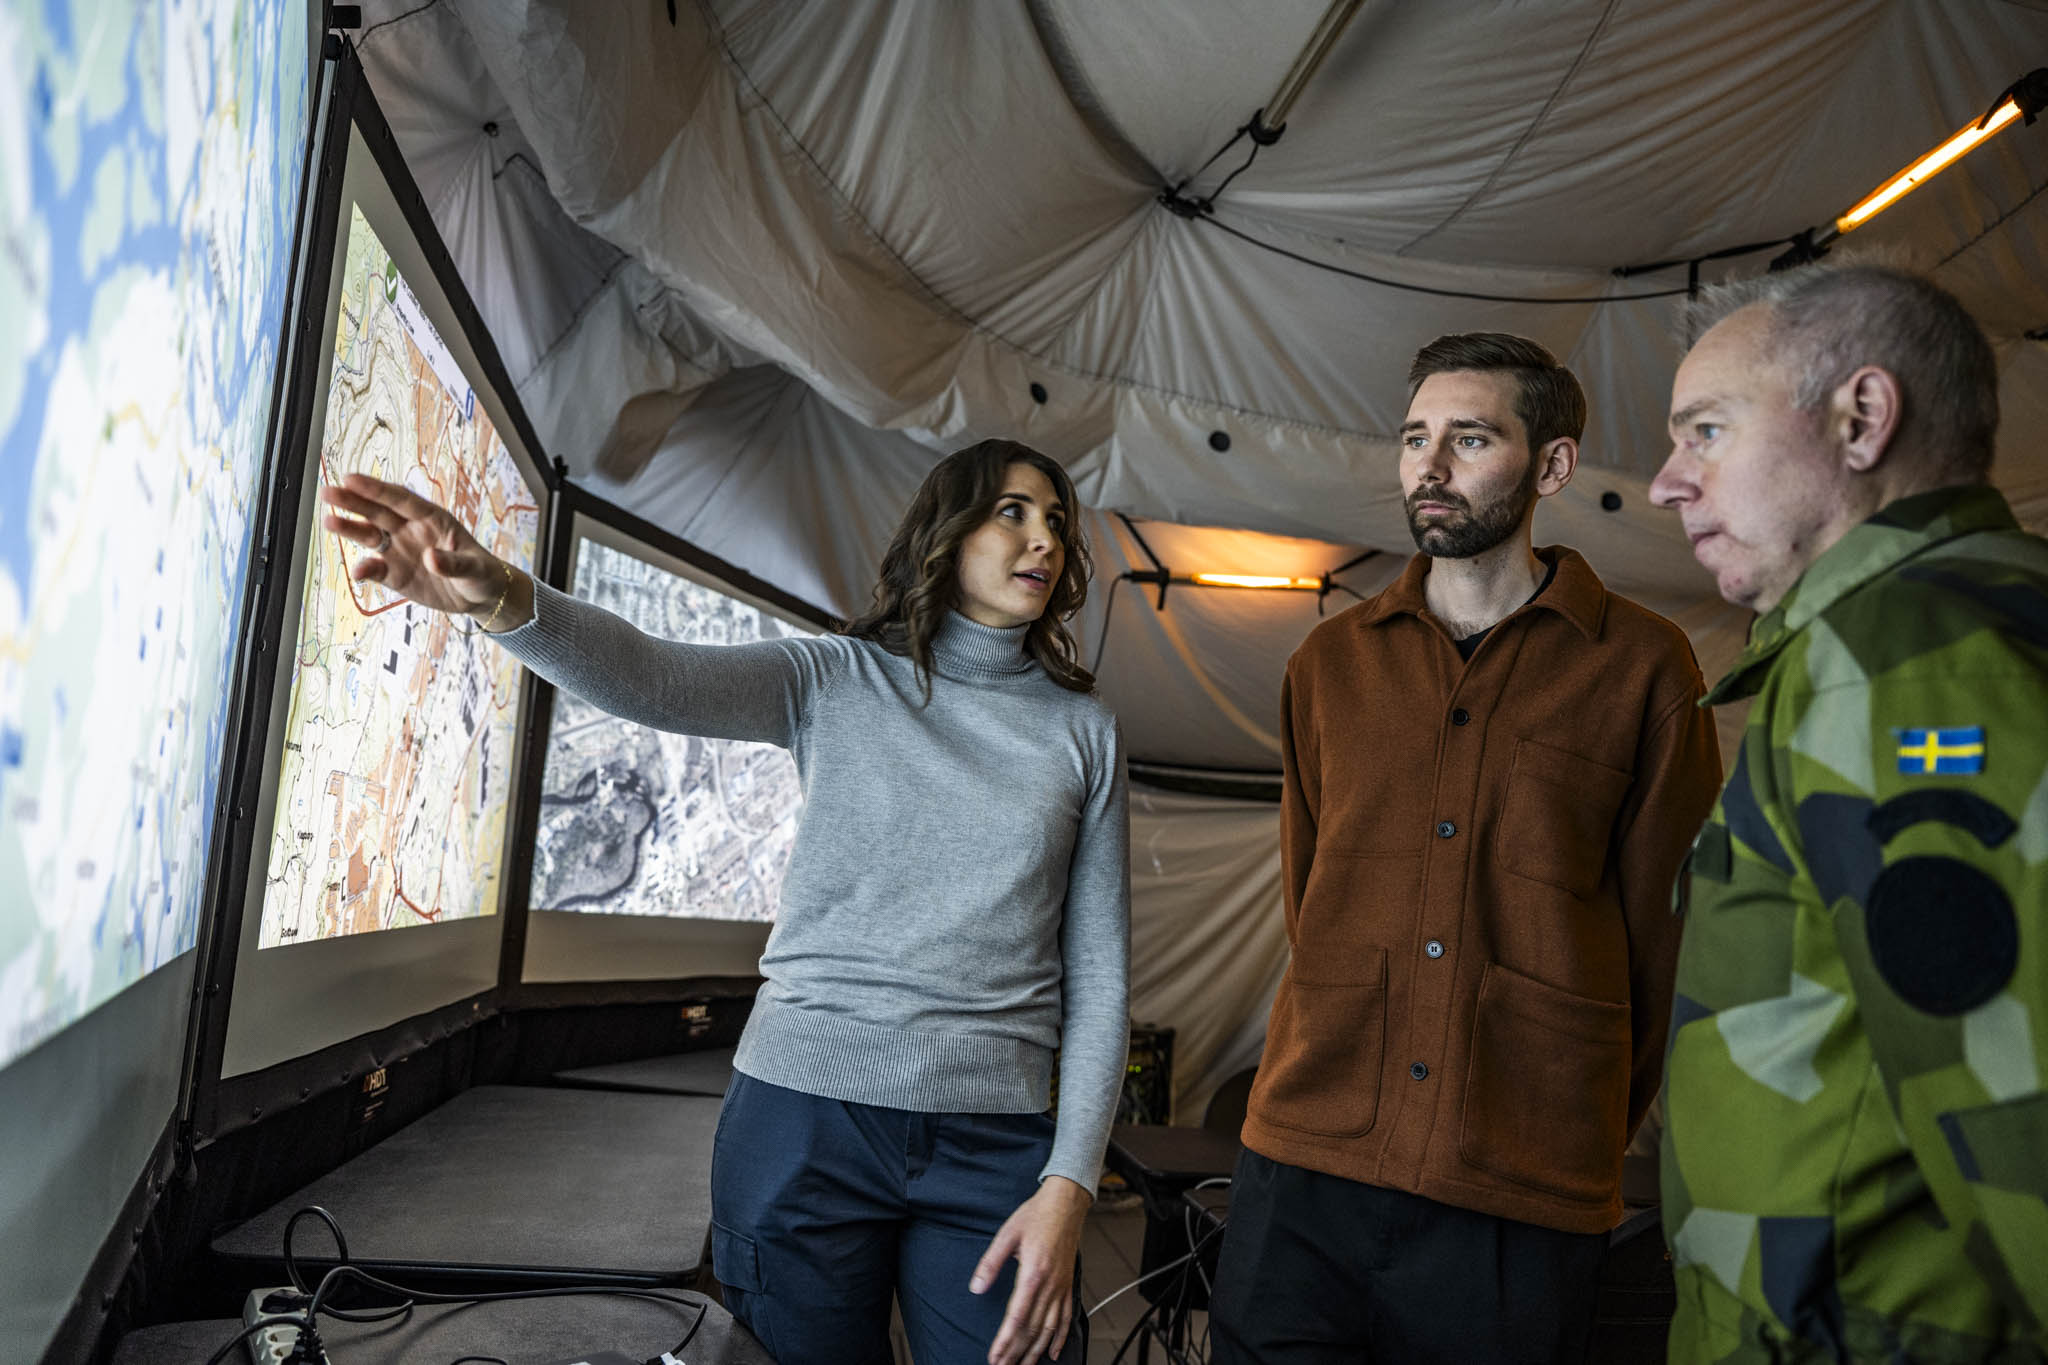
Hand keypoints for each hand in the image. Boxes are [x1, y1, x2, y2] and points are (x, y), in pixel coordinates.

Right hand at [319, 472, 525, 626]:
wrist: (480, 597)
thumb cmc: (482, 573)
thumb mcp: (475, 568)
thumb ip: (453, 563)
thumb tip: (429, 558)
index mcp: (432, 519)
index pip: (401, 499)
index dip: (377, 489)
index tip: (351, 479)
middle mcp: (411, 530)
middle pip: (379, 512)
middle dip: (354, 502)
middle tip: (328, 492)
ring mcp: (401, 550)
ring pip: (371, 536)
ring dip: (350, 529)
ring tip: (328, 520)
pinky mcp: (396, 574)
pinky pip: (376, 569)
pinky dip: (366, 570)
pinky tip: (357, 572)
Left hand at [971, 1175, 1090, 1364]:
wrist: (1066, 1204)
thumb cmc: (1037, 1215)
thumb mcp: (1006, 1234)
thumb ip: (990, 1263)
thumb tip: (977, 1286)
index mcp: (1033, 1272)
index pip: (1017, 1316)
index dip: (1005, 1340)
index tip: (994, 1356)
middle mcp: (1050, 1284)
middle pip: (1032, 1328)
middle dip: (1016, 1352)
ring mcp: (1061, 1287)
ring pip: (1049, 1328)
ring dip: (1036, 1351)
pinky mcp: (1068, 1285)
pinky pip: (1066, 1317)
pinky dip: (1060, 1338)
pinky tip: (1054, 1353)